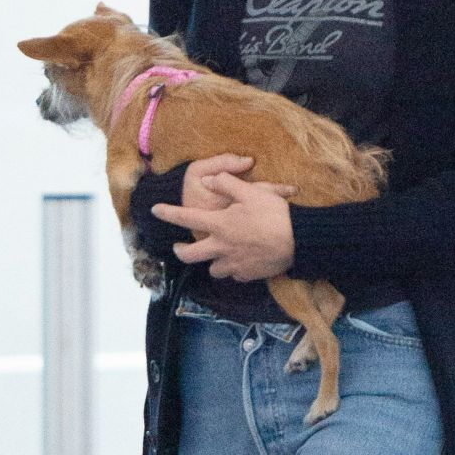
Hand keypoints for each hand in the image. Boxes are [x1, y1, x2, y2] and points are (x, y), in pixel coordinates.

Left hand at [154, 155, 298, 280]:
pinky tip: (240, 262)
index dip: (168, 213)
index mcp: (219, 225)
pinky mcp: (248, 275)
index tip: (156, 210)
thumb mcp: (251, 192)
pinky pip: (234, 275)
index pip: (186, 218)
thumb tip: (209, 179)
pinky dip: (234, 269)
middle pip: (191, 256)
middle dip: (182, 252)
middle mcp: (221, 247)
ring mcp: (234, 264)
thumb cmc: (275, 214)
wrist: (298, 241)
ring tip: (216, 255)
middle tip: (180, 248)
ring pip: (213, 269)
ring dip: (212, 262)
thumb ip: (227, 183)